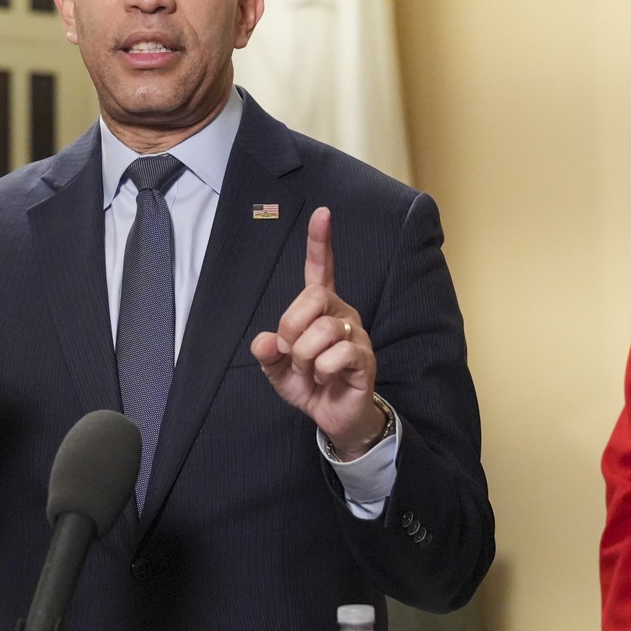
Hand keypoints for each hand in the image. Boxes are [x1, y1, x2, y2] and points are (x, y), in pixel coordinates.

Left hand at [251, 208, 382, 458]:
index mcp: (321, 309)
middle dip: (292, 328)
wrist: (333, 416)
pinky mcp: (365, 359)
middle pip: (313, 297)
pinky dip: (322, 371)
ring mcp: (356, 335)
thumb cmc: (310, 384)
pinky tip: (326, 378)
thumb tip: (265, 340)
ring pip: (323, 330)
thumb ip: (268, 352)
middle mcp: (342, 314)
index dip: (320, 242)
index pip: (321, 269)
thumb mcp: (278, 369)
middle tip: (292, 353)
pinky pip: (337, 355)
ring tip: (312, 371)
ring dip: (305, 358)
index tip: (322, 213)